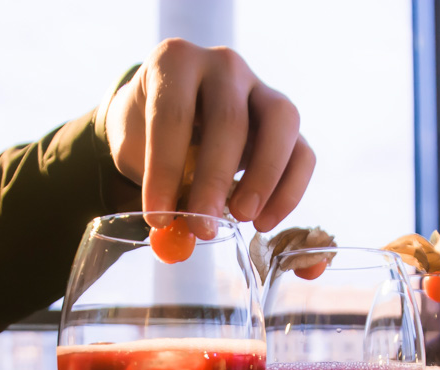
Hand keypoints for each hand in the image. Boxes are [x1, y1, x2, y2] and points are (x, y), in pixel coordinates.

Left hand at [103, 39, 314, 231]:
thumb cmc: (148, 133)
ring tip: (245, 218)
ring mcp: (261, 87)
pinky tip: (265, 222)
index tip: (158, 218)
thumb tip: (176, 236)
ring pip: (281, 123)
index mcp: (175, 62)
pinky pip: (302, 152)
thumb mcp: (136, 152)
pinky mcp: (286, 119)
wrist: (170, 117)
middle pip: (230, 119)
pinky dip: (289, 192)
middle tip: (204, 227)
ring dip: (265, 178)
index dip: (164, 170)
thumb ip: (157, 188)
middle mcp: (223, 66)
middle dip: (215, 181)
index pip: (172, 115)